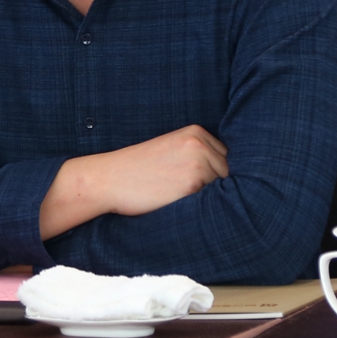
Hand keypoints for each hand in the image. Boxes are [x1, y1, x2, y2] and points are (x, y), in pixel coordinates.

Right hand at [39, 125, 229, 238]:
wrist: (109, 179)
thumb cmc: (137, 169)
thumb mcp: (170, 149)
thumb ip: (197, 153)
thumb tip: (226, 174)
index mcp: (195, 132)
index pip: (225, 156)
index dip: (215, 172)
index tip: (198, 182)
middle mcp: (200, 144)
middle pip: (227, 171)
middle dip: (214, 184)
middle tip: (185, 193)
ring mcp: (198, 163)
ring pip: (220, 187)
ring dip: (206, 195)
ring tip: (177, 196)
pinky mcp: (192, 185)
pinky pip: (210, 200)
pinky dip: (199, 205)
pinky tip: (178, 203)